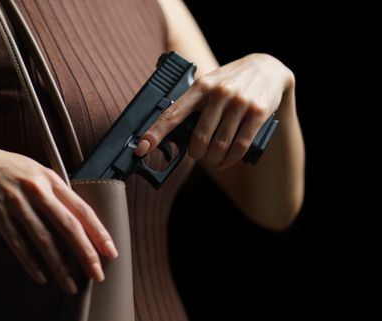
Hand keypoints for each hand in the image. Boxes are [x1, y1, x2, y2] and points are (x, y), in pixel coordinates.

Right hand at [0, 140, 117, 293]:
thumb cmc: (2, 166)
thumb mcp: (33, 170)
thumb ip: (53, 190)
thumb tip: (74, 215)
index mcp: (50, 179)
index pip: (82, 209)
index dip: (99, 232)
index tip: (110, 251)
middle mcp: (36, 190)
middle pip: (68, 227)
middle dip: (86, 254)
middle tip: (97, 274)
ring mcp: (16, 202)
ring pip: (44, 240)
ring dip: (59, 267)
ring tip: (69, 285)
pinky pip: (17, 244)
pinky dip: (30, 264)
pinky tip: (41, 277)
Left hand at [136, 53, 293, 168]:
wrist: (268, 68)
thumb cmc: (230, 82)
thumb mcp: (208, 85)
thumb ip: (191, 106)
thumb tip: (170, 136)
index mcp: (200, 87)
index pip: (172, 113)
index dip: (155, 133)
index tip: (142, 148)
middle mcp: (218, 93)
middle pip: (199, 138)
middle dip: (196, 153)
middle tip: (198, 153)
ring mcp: (239, 103)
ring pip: (219, 145)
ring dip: (213, 160)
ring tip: (213, 159)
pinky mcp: (258, 113)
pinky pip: (240, 146)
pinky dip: (230, 160)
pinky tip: (226, 161)